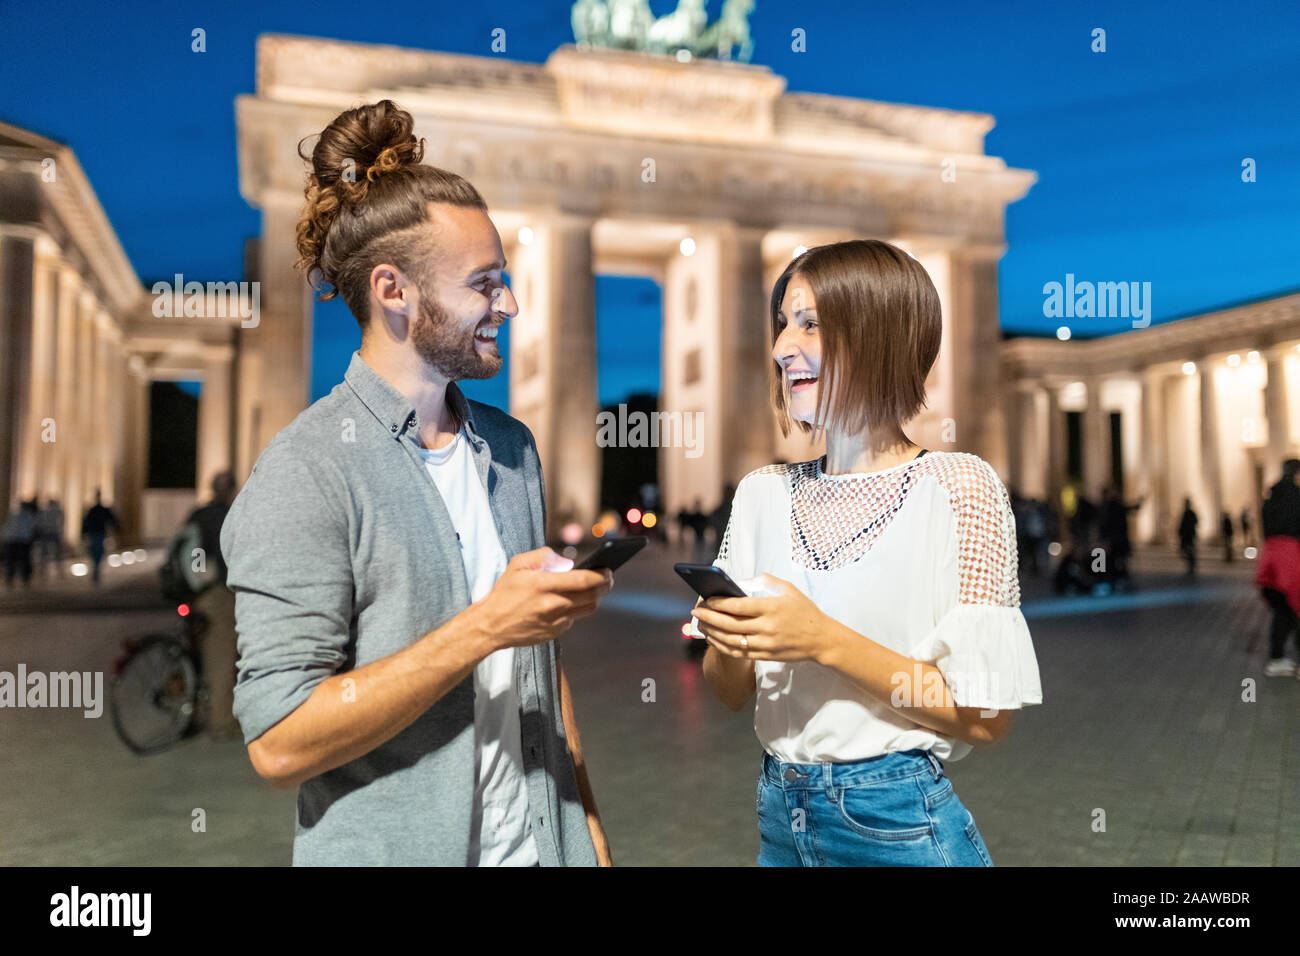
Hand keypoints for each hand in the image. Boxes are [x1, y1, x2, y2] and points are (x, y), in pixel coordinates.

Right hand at [472, 547, 612, 650]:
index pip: (583, 579)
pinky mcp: (554, 633)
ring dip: (595, 598)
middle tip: (608, 579)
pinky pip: (574, 619)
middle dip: (604, 586)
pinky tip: (570, 603)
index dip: (600, 575)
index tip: (608, 570)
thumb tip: (567, 562)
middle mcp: (552, 604)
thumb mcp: (518, 564)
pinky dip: (576, 610)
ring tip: (594, 589)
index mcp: (543, 584)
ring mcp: (555, 621)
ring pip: (587, 609)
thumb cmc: (505, 592)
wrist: (490, 625)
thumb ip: (544, 556)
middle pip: (591, 596)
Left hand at [692, 574, 831, 663]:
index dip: (718, 604)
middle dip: (709, 618)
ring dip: (712, 633)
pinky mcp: (765, 656)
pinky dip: (722, 646)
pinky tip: (713, 639)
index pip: (738, 606)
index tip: (706, 600)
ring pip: (731, 641)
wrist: (821, 639)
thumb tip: (740, 581)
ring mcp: (765, 644)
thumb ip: (764, 581)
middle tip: (696, 612)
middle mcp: (767, 627)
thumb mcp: (789, 589)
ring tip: (701, 625)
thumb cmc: (804, 610)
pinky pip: (738, 653)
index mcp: (771, 608)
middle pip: (730, 624)